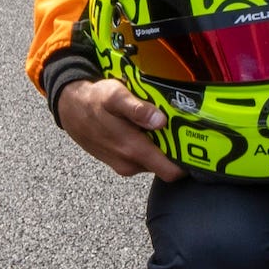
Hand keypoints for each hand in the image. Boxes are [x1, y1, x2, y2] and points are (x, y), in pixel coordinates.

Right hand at [57, 76, 181, 182]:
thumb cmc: (94, 100)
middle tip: (183, 127)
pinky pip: (143, 158)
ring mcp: (124, 164)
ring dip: (161, 145)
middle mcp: (130, 164)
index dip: (188, 161)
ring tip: (163, 123)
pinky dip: (149, 145)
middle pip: (165, 165)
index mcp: (133, 151)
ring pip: (154, 161)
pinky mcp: (120, 161)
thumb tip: (160, 121)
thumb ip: (137, 109)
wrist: (69, 108)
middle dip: (176, 149)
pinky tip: (147, 128)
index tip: (199, 145)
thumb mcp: (115, 96)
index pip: (171, 171)